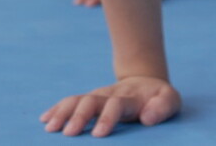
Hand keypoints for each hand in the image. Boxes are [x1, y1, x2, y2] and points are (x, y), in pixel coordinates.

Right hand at [40, 76, 179, 136]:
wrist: (145, 81)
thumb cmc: (158, 98)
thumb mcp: (170, 100)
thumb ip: (162, 107)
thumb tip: (146, 118)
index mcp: (130, 98)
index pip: (116, 105)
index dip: (107, 118)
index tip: (98, 135)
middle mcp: (109, 95)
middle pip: (91, 101)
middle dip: (79, 117)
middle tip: (68, 134)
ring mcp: (97, 96)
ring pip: (77, 100)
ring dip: (63, 112)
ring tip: (50, 128)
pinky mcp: (90, 99)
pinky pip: (71, 102)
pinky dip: (57, 109)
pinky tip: (45, 119)